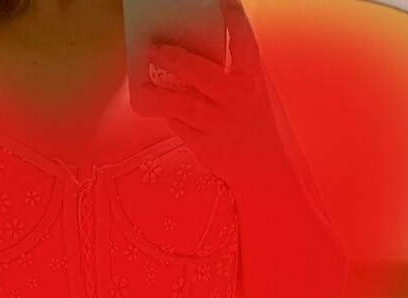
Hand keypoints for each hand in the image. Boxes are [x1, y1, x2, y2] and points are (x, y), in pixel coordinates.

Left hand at [132, 0, 289, 189]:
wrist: (266, 171)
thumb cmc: (252, 122)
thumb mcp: (249, 92)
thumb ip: (226, 73)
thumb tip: (189, 52)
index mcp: (252, 79)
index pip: (243, 41)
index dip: (233, 17)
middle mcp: (238, 100)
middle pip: (200, 73)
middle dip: (174, 58)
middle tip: (153, 49)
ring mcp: (221, 125)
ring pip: (183, 105)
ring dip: (158, 94)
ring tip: (141, 87)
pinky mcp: (207, 146)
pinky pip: (182, 126)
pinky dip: (173, 117)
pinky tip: (167, 111)